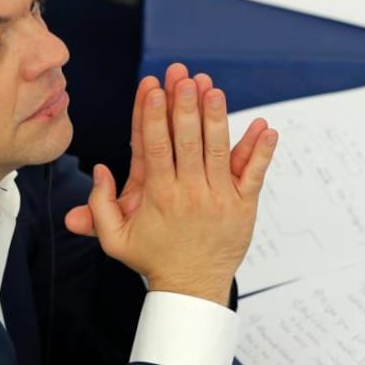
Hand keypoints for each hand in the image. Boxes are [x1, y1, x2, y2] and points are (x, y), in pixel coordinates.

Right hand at [65, 64, 277, 304]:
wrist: (192, 286)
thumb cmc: (154, 258)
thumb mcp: (114, 239)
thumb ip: (99, 207)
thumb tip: (99, 171)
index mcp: (158, 195)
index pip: (154, 147)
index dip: (152, 116)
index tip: (152, 88)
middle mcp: (189, 193)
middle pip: (187, 142)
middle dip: (184, 108)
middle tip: (183, 78)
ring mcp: (219, 198)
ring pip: (218, 151)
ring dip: (216, 118)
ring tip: (214, 89)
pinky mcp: (243, 205)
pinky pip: (253, 174)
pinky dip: (260, 151)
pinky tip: (266, 128)